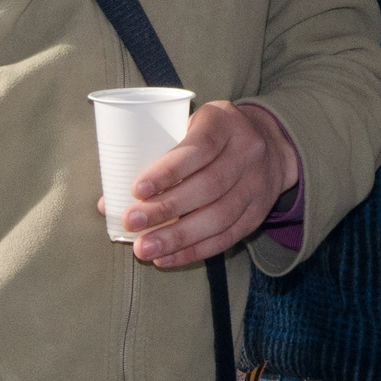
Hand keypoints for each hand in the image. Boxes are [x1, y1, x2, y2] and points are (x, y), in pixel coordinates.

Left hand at [116, 102, 299, 268]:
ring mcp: (257, 184)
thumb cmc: (213, 135)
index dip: (169, 170)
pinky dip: (195, 251)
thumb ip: (153, 156)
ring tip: (145, 248)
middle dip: (167, 208)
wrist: (271, 145)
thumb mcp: (189, 126)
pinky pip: (228, 237)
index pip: (200, 147)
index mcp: (225, 122)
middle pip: (209, 186)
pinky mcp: (259, 212)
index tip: (137, 189)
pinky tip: (167, 258)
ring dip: (178, 237)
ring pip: (220, 216)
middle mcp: (248, 151)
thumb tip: (109, 202)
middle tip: (132, 222)